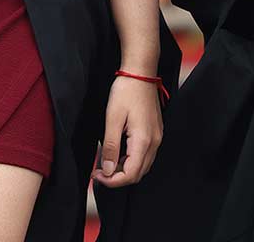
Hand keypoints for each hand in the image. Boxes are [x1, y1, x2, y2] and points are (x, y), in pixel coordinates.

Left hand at [93, 73, 162, 187]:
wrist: (140, 73)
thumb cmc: (126, 92)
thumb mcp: (112, 119)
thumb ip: (111, 147)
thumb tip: (107, 170)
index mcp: (144, 140)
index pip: (130, 174)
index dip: (112, 180)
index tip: (97, 174)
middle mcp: (154, 142)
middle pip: (138, 174)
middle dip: (117, 177)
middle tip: (99, 171)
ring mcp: (157, 137)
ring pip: (142, 166)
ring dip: (124, 169)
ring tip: (106, 161)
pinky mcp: (155, 132)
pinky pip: (145, 155)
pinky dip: (131, 160)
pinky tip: (118, 152)